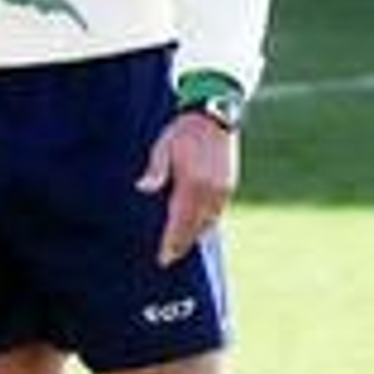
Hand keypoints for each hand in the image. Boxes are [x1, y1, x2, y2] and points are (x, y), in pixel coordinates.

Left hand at [136, 112, 238, 264]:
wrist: (214, 114)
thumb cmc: (182, 131)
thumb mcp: (163, 147)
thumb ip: (156, 170)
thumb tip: (143, 188)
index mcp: (192, 182)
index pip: (180, 221)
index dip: (171, 242)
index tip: (164, 258)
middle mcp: (210, 190)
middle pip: (195, 227)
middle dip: (182, 244)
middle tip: (169, 258)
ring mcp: (223, 189)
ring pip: (209, 222)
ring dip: (195, 235)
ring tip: (180, 247)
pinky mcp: (229, 185)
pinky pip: (218, 212)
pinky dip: (207, 222)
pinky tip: (198, 228)